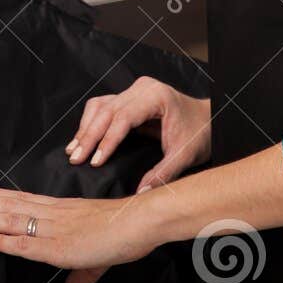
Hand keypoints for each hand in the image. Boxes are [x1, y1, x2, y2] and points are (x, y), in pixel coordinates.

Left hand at [0, 185, 161, 282]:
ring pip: (7, 220)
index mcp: (59, 211)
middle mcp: (50, 214)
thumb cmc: (124, 231)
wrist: (140, 221)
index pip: (19, 200)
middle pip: (5, 206)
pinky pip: (20, 243)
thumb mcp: (97, 256)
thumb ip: (82, 274)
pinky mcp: (56, 246)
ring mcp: (51, 228)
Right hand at [67, 76, 211, 191]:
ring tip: (74, 151)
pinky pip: (104, 106)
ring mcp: (134, 91)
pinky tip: (82, 140)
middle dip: (89, 136)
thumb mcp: (185, 155)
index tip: (95, 161)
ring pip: (100, 106)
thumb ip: (164, 173)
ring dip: (85, 129)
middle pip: (107, 110)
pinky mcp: (129, 98)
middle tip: (76, 158)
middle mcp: (142, 89)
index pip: (123, 117)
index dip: (107, 140)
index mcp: (157, 96)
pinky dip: (90, 122)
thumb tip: (140, 193)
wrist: (209, 120)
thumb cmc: (200, 134)